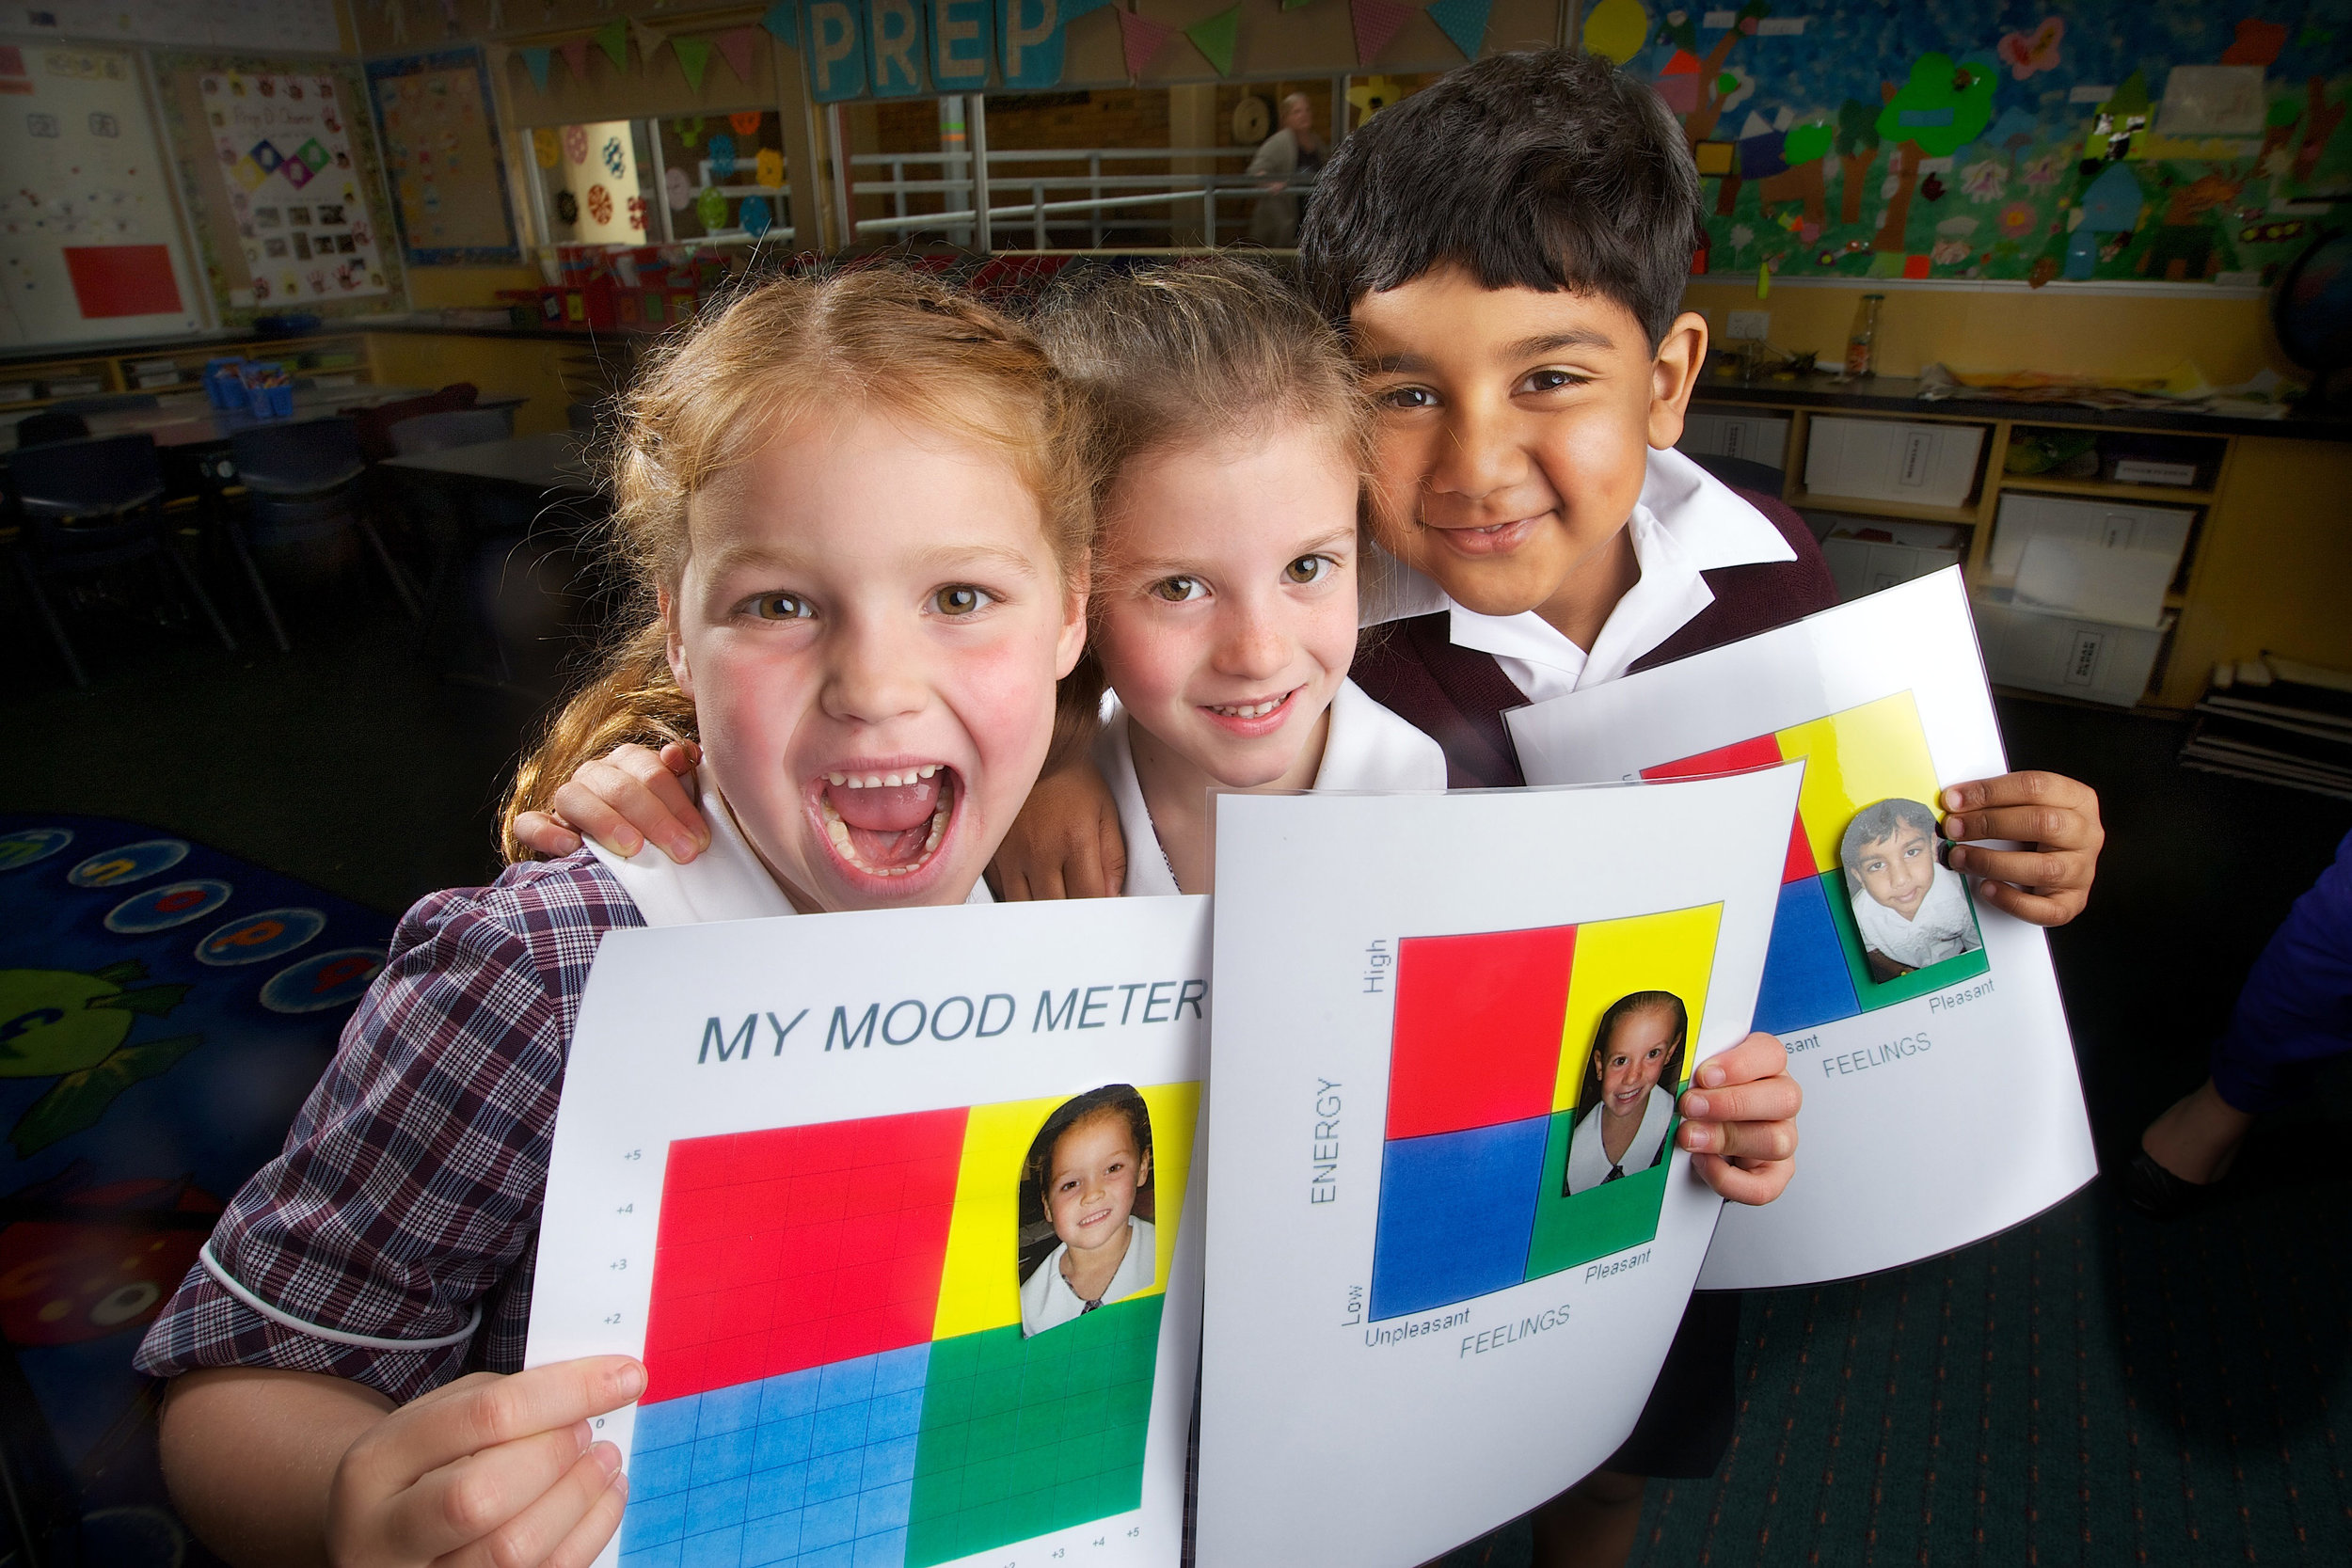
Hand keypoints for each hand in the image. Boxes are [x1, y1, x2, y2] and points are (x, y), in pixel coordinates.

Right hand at [326, 1355, 642, 1567]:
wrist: (377, 1536)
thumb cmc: (423, 1467)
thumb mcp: (436, 1422)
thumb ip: (501, 1401)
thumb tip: (590, 1387)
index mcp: (376, 1465)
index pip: (483, 1417)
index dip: (567, 1392)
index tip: (624, 1375)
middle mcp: (383, 1534)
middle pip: (482, 1496)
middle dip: (555, 1457)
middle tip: (589, 1433)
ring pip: (512, 1551)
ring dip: (579, 1498)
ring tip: (605, 1461)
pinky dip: (588, 1535)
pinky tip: (604, 1499)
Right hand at [513, 742, 709, 864]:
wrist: (617, 854)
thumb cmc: (657, 827)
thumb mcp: (678, 802)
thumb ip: (685, 775)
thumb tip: (683, 754)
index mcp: (629, 762)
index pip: (654, 773)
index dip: (679, 805)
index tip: (699, 839)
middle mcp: (596, 774)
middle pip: (621, 788)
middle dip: (656, 820)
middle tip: (682, 852)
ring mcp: (565, 799)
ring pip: (576, 798)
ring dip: (606, 823)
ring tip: (633, 848)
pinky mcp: (538, 826)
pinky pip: (530, 824)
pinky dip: (546, 834)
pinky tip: (570, 847)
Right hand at [990, 758, 1126, 899]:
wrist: (1030, 751)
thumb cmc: (1071, 778)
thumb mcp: (1104, 810)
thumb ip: (1113, 856)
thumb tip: (1112, 895)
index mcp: (1073, 840)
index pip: (1090, 897)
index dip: (1100, 910)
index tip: (1104, 911)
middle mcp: (1040, 851)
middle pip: (1058, 909)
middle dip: (1074, 915)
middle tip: (1082, 908)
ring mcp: (1012, 855)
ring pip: (1028, 908)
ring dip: (1046, 911)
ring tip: (1058, 900)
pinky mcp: (992, 855)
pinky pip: (1005, 894)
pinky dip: (1021, 899)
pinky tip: (1033, 890)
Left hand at [1677, 1031, 1798, 1204]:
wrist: (1694, 1137)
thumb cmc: (1699, 1097)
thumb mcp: (1693, 1075)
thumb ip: (1691, 1069)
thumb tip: (1679, 1072)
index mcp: (1765, 1066)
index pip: (1772, 1054)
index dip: (1740, 1065)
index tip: (1704, 1075)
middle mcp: (1779, 1100)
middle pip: (1784, 1098)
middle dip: (1731, 1103)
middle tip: (1691, 1106)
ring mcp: (1782, 1137)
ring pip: (1777, 1142)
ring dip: (1727, 1139)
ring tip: (1691, 1136)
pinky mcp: (1774, 1174)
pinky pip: (1764, 1187)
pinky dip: (1730, 1179)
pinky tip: (1704, 1163)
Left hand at [1939, 770, 2102, 925]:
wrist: (2063, 865)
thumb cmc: (2036, 830)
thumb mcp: (2025, 805)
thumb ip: (1998, 801)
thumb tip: (1954, 802)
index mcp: (2078, 800)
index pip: (2035, 787)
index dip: (1990, 792)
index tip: (1953, 799)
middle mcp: (2087, 834)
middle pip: (2042, 823)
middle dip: (1988, 824)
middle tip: (1953, 828)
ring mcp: (2082, 870)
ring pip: (2043, 868)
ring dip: (1992, 862)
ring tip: (1960, 857)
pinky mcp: (2072, 902)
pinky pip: (2045, 909)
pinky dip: (2012, 900)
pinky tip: (1987, 889)